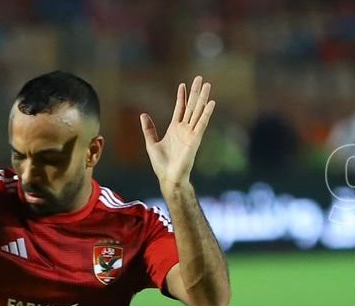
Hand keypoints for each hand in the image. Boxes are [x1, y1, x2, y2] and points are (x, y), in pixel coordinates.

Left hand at [141, 75, 215, 192]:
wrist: (169, 178)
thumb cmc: (161, 164)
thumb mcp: (151, 143)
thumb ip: (148, 129)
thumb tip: (143, 115)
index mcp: (174, 128)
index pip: (180, 108)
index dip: (182, 96)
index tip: (183, 84)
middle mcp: (184, 129)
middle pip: (191, 106)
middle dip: (195, 92)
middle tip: (200, 78)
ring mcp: (191, 133)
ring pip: (198, 112)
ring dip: (203, 99)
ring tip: (208, 85)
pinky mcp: (195, 140)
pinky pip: (202, 124)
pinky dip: (206, 114)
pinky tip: (211, 103)